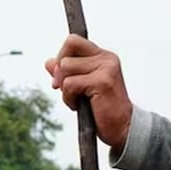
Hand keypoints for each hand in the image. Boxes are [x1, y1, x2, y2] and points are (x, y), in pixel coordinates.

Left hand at [44, 34, 132, 148]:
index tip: (62, 76)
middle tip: (67, 89)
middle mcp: (106, 58)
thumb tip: (48, 62)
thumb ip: (67, 72)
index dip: (62, 57)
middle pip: (66, 53)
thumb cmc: (102, 109)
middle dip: (60, 74)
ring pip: (65, 68)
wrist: (121, 128)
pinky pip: (69, 84)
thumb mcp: (81, 87)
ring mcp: (106, 68)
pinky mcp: (102, 81)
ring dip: (65, 89)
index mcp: (103, 56)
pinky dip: (69, 98)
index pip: (73, 41)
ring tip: (79, 99)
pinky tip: (80, 106)